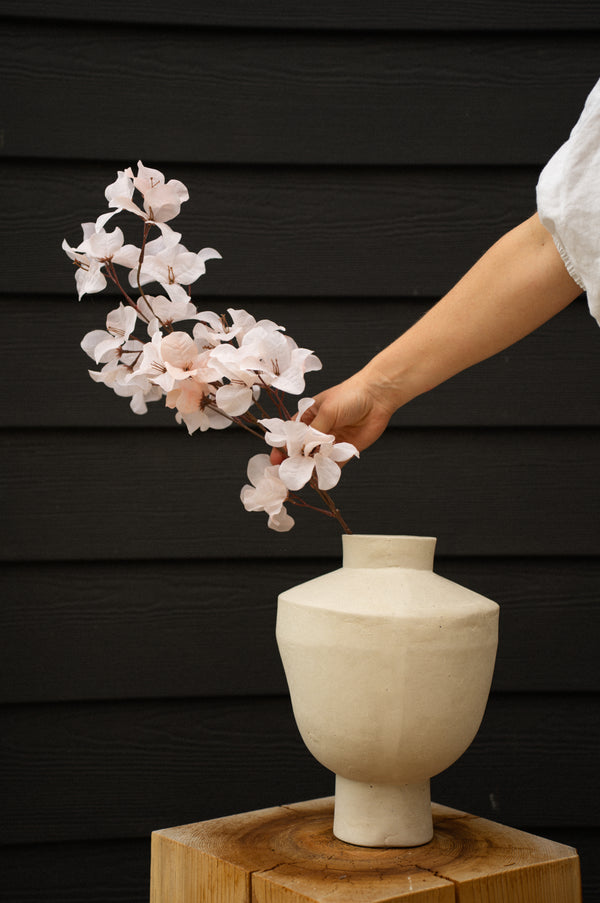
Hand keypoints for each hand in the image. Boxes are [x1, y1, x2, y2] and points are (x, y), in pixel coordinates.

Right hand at [270, 370, 395, 464]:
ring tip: (305, 475)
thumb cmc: (349, 395)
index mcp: (308, 417)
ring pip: (316, 459)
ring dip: (311, 467)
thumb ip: (314, 433)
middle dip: (295, 461)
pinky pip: (334, 464)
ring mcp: (331, 442)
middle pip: (302, 450)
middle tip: (289, 472)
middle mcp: (317, 431)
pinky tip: (322, 473)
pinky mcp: (345, 450)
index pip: (290, 435)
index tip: (276, 460)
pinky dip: (328, 470)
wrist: (377, 396)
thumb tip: (302, 452)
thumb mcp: (326, 411)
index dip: (282, 447)